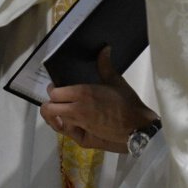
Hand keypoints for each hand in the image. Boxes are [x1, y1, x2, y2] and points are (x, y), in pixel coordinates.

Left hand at [39, 47, 157, 152]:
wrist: (138, 128)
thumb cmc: (127, 103)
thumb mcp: (116, 81)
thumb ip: (105, 65)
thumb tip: (104, 49)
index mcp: (83, 93)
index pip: (54, 93)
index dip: (53, 90)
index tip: (56, 88)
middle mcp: (77, 110)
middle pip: (49, 108)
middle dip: (51, 103)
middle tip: (58, 101)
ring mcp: (79, 125)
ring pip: (55, 121)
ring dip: (56, 116)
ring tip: (62, 111)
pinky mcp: (84, 139)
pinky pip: (66, 132)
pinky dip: (64, 126)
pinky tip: (71, 122)